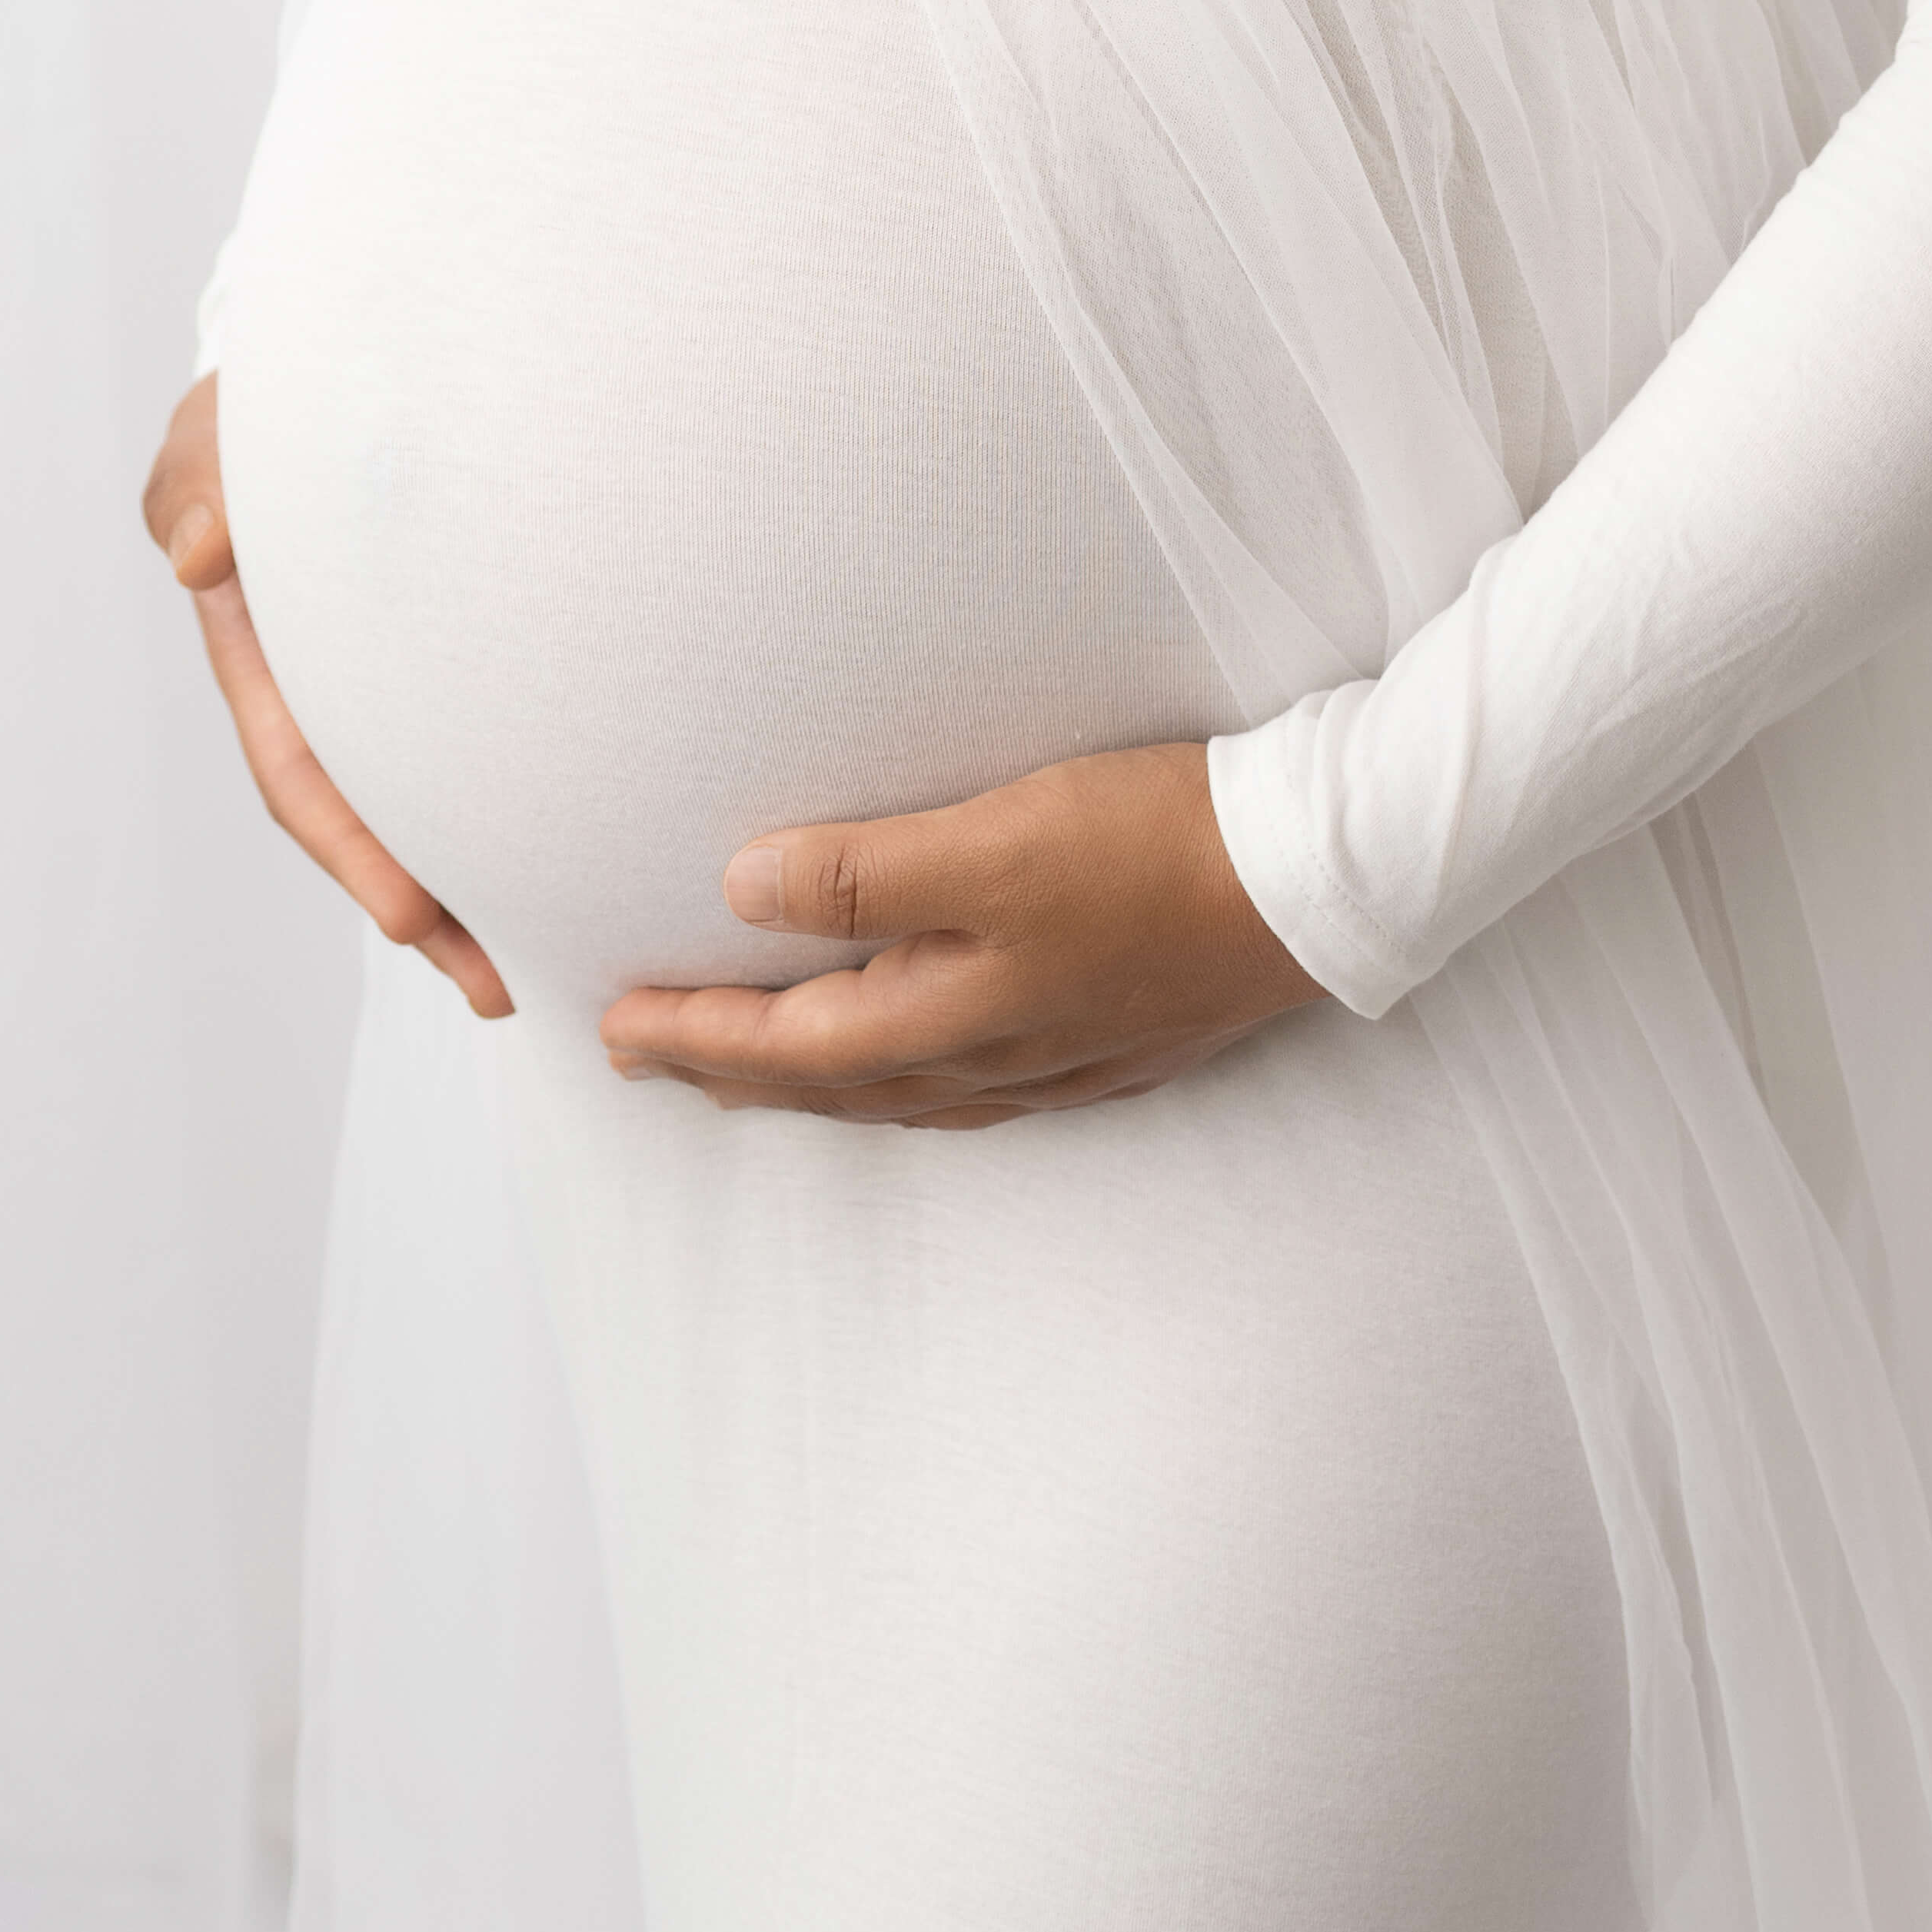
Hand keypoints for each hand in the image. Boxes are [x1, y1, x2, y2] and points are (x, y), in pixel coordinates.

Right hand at [141, 371, 511, 1020]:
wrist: (333, 370)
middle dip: (431, 912)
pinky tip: (584, 843)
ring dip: (483, 878)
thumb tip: (199, 551)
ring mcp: (394, 680)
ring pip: (438, 795)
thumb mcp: (213, 434)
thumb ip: (197, 483)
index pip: (306, 773)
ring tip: (558, 956)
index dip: (356, 851)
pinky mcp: (463, 655)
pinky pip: (487, 737)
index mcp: (267, 657)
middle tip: (505, 986)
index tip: (415, 921)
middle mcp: (329, 689)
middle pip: (379, 820)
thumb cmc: (263, 409)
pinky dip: (520, 796)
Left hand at [600, 741, 1321, 1126]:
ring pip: (898, 1093)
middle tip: (644, 1059)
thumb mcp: (998, 838)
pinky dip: (906, 1082)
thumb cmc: (1158, 846)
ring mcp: (1057, 1058)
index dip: (692, 1033)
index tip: (611, 1023)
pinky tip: (918, 1069)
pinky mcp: (1112, 1038)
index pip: (785, 1042)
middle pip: (831, 1082)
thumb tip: (742, 889)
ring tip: (753, 1071)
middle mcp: (993, 1057)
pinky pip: (970, 1086)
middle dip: (729, 1069)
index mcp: (951, 1014)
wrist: (1320, 877)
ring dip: (811, 1083)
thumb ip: (867, 868)